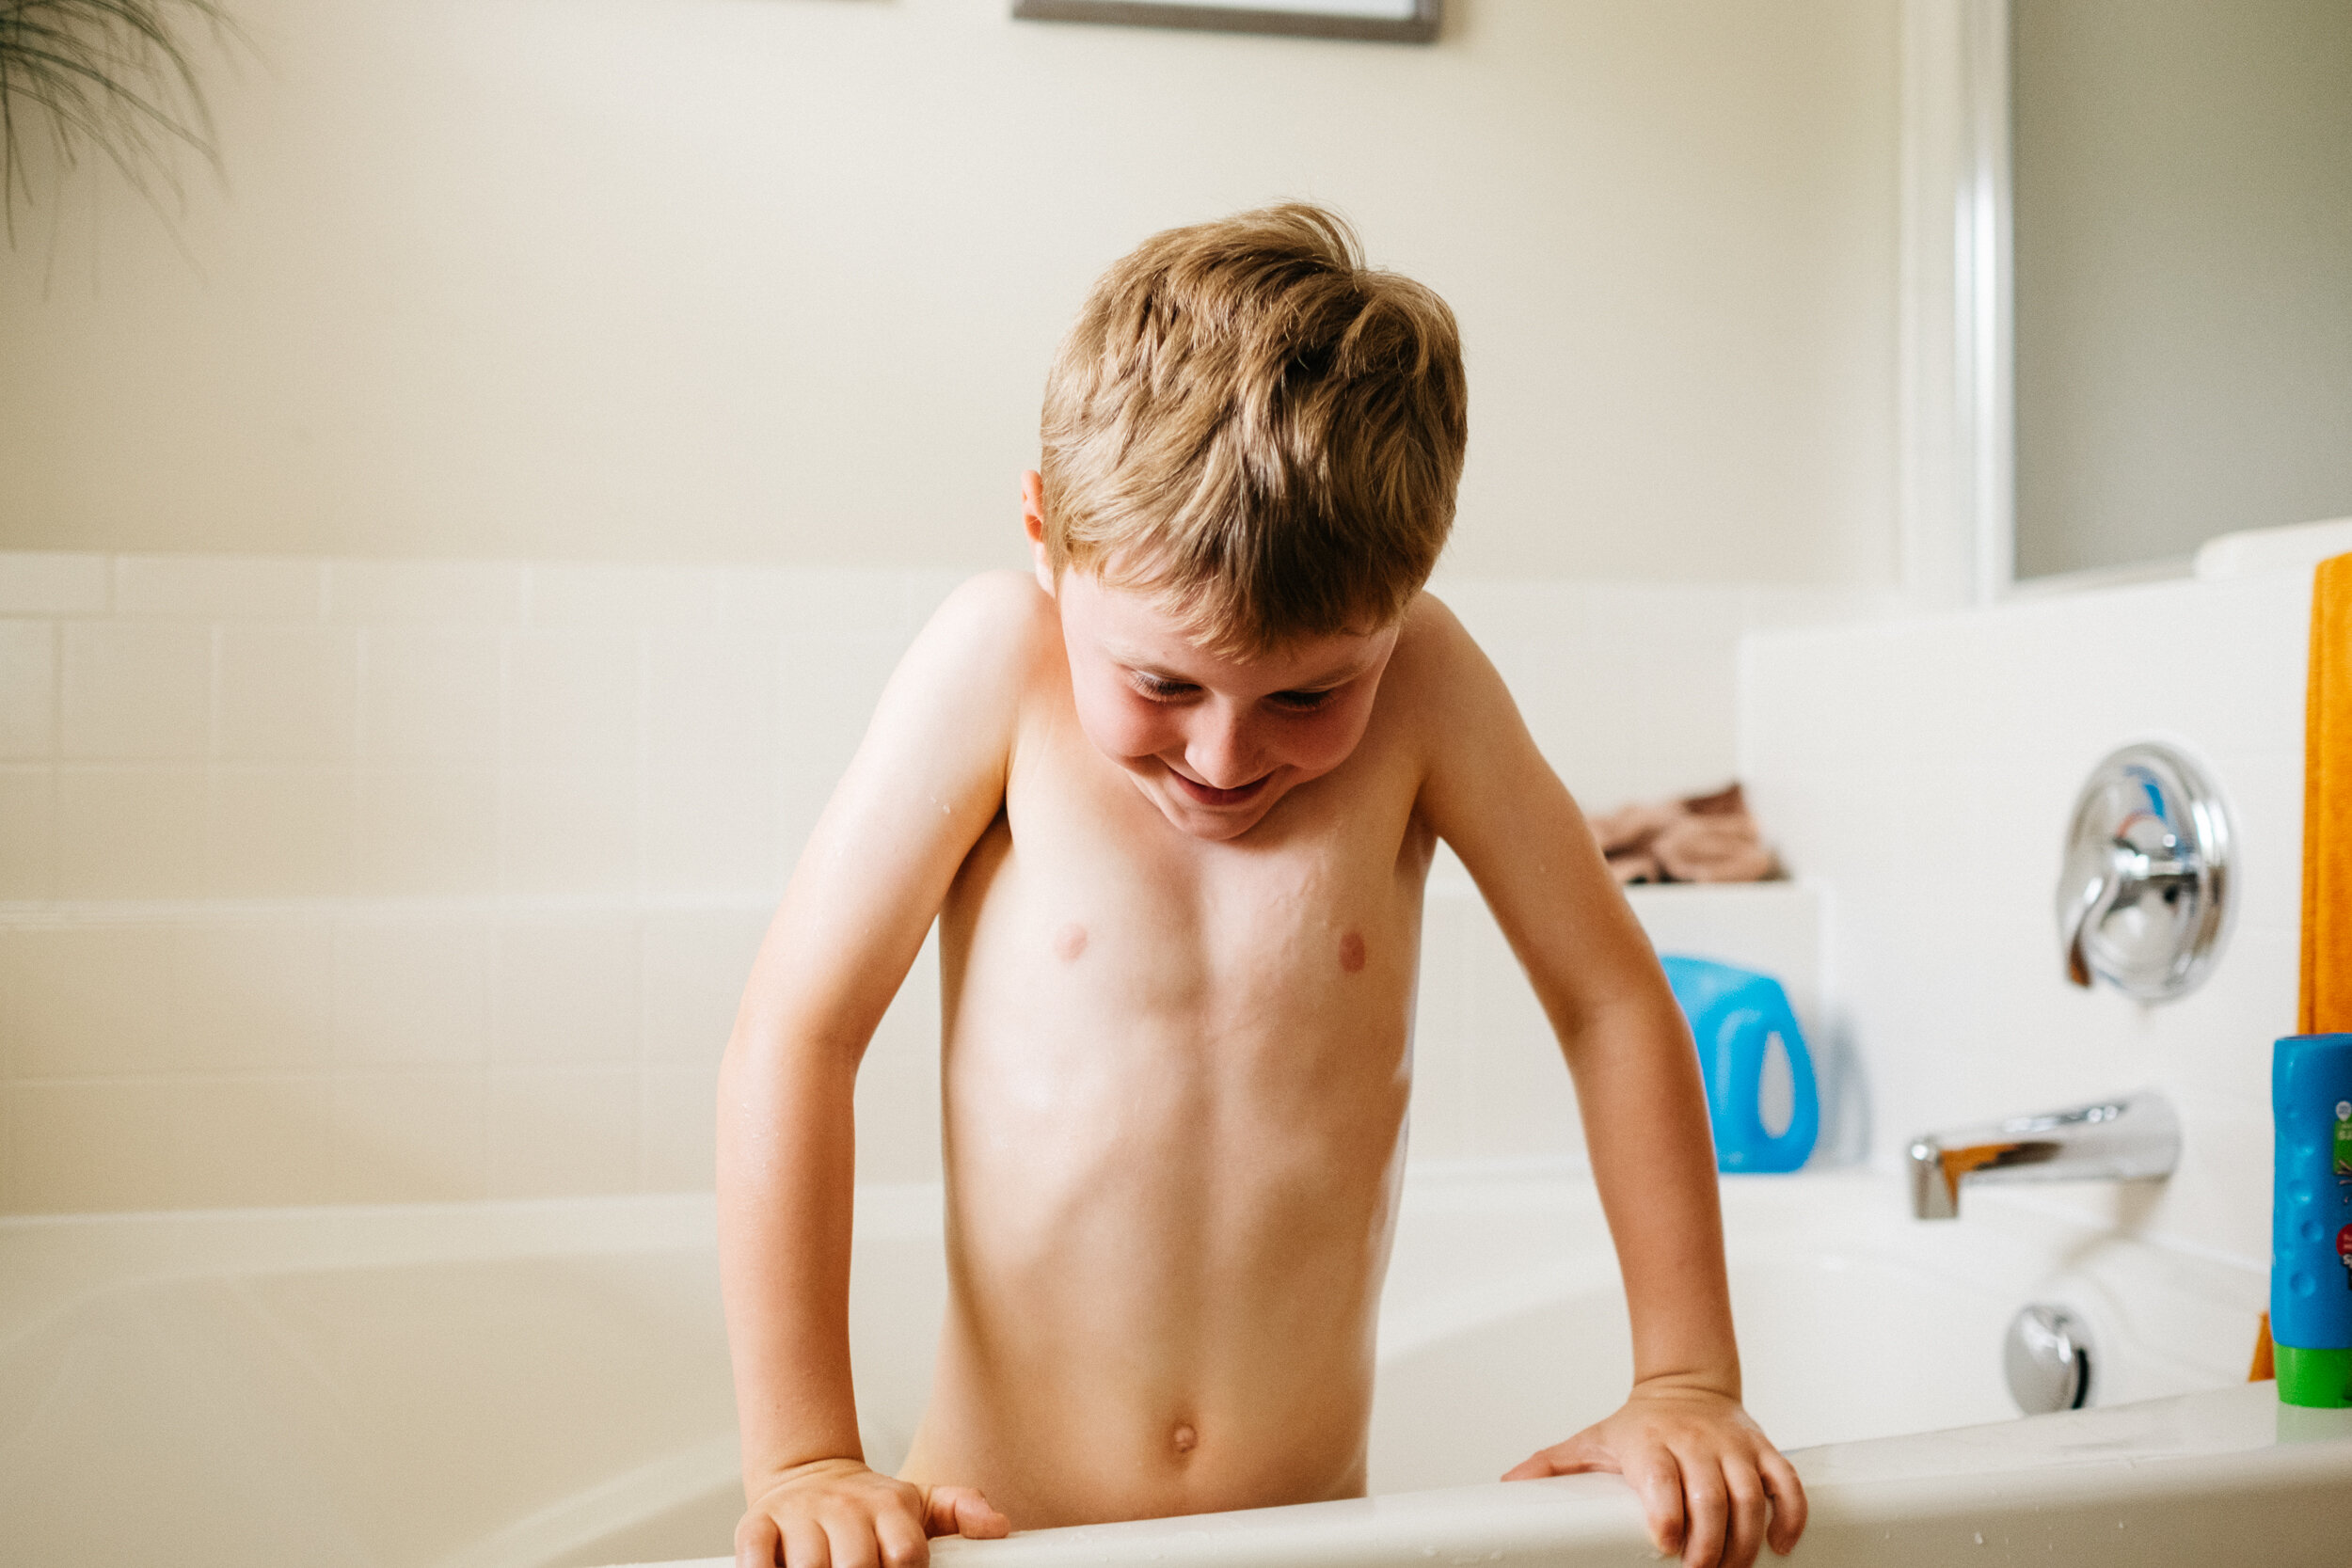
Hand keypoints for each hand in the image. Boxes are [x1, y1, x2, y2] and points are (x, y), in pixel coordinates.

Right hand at [736, 1457, 1008, 1567]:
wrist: (811, 1473)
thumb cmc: (872, 1505)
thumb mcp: (922, 1502)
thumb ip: (963, 1510)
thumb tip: (998, 1527)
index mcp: (889, 1507)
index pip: (906, 1553)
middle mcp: (844, 1509)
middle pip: (856, 1566)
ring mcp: (799, 1515)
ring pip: (808, 1567)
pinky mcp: (758, 1524)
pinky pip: (757, 1559)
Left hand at [1502, 1383, 1804, 1567]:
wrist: (1685, 1384)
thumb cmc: (1636, 1426)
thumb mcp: (1591, 1441)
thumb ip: (1553, 1466)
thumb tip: (1509, 1486)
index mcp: (1650, 1443)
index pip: (1662, 1478)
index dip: (1667, 1515)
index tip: (1665, 1544)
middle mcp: (1695, 1443)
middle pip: (1712, 1497)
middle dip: (1709, 1543)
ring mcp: (1733, 1447)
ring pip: (1752, 1496)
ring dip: (1746, 1540)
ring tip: (1733, 1567)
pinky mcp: (1763, 1450)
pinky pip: (1787, 1486)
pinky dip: (1790, 1517)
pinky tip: (1780, 1545)